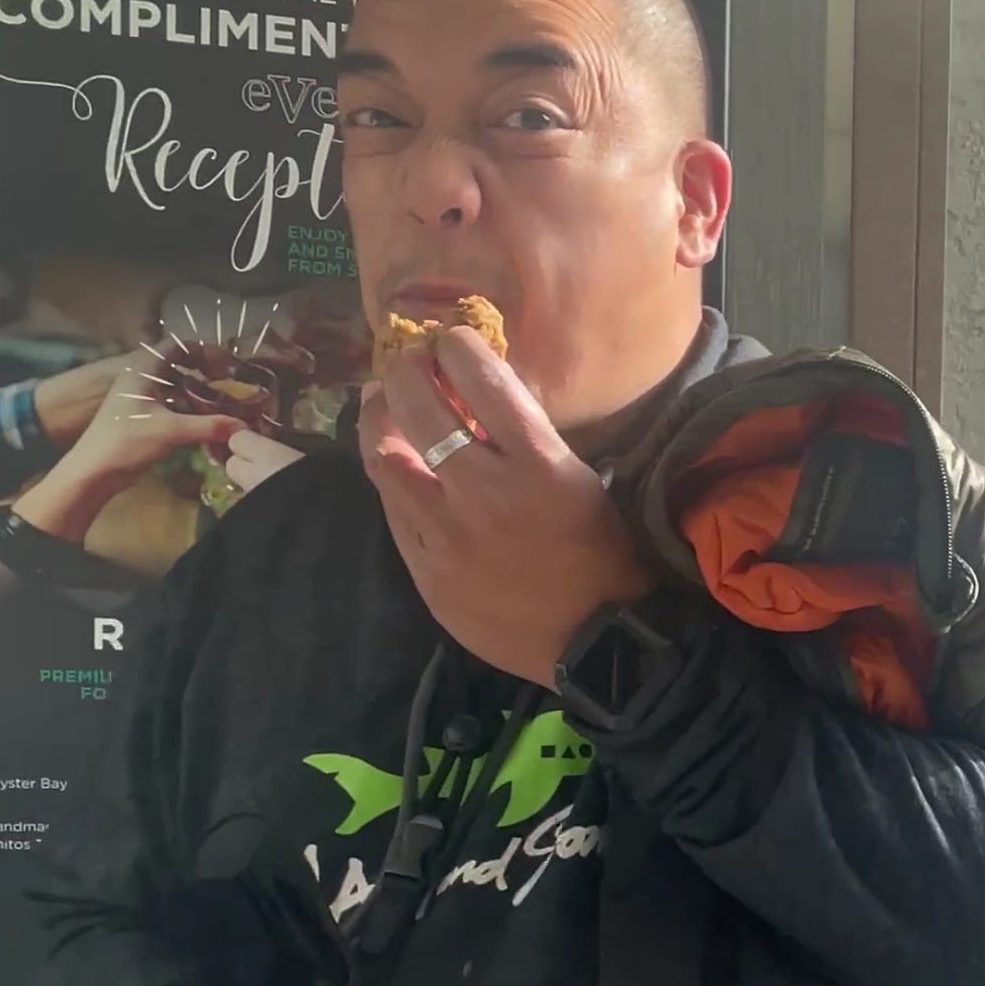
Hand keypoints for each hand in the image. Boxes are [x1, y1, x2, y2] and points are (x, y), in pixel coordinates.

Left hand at [13, 355, 243, 545]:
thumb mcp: (171, 431)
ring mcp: (139, 397)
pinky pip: (171, 403)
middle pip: (177, 365)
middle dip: (204, 371)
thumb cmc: (127, 441)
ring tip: (224, 403)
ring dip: (198, 391)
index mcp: (143, 370)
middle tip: (230, 383)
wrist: (95, 469)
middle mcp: (141, 378)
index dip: (203, 350)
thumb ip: (209, 426)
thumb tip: (243, 426)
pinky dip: (189, 407)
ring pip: (174, 386)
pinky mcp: (141, 415)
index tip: (227, 364)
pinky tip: (207, 420)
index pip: (176, 346)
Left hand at [360, 327, 646, 686]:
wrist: (597, 645)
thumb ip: (530, 438)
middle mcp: (486, 491)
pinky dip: (392, 477)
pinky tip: (397, 468)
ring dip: (380, 419)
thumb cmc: (604, 559)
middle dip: (407, 368)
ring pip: (385, 455)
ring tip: (383, 406)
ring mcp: (448, 534)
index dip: (456, 346)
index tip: (449, 340)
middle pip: (420, 404)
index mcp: (540, 464)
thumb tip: (479, 396)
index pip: (480, 376)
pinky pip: (392, 509)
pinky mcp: (427, 571)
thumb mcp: (584, 483)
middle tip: (407, 361)